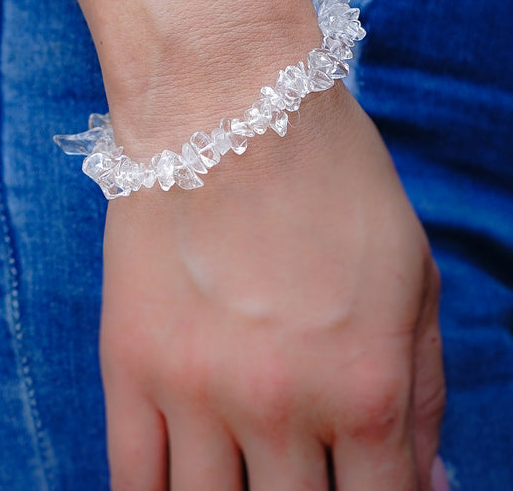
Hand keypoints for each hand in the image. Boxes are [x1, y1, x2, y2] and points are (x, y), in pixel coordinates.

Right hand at [100, 85, 444, 489]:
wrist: (228, 99)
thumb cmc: (328, 174)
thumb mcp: (410, 275)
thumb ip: (423, 392)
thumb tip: (421, 488)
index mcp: (364, 384)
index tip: (353, 490)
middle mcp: (279, 402)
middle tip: (297, 473)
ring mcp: (194, 386)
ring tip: (242, 473)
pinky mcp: (128, 361)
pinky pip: (131, 480)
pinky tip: (176, 490)